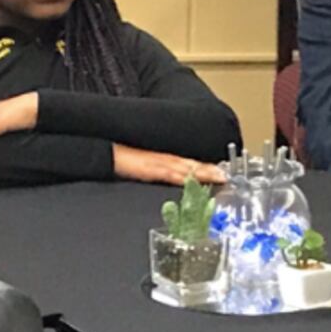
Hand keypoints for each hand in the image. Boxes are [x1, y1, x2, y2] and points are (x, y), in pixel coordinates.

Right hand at [112, 144, 226, 186]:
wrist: (104, 151)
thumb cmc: (119, 158)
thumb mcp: (141, 166)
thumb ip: (155, 172)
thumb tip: (167, 179)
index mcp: (162, 159)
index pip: (187, 164)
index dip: (204, 168)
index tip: (219, 172)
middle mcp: (163, 159)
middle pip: (191, 165)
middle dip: (209, 170)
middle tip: (226, 175)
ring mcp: (157, 162)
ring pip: (185, 168)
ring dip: (202, 172)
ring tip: (218, 176)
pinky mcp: (149, 168)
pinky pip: (169, 173)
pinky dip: (182, 176)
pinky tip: (192, 178)